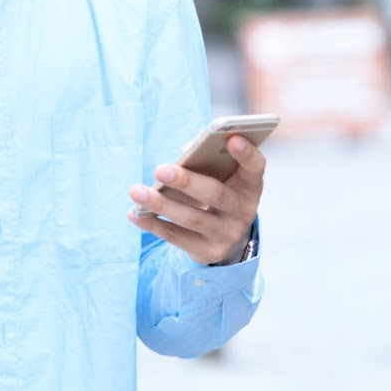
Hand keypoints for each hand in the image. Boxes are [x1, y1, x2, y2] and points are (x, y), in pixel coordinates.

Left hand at [128, 136, 264, 265]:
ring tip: (136, 191)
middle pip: (216, 195)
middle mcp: (244, 211)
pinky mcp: (209, 252)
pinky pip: (178, 237)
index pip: (255, 167)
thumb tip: (183, 154)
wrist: (226, 236)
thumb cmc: (218, 190)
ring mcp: (228, 234)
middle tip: (159, 169)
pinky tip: (135, 213)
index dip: (246, 154)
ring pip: (193, 218)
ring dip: (161, 204)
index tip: (231, 138)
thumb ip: (207, 160)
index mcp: (250, 185)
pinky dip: (154, 224)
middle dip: (187, 182)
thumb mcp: (221, 176)